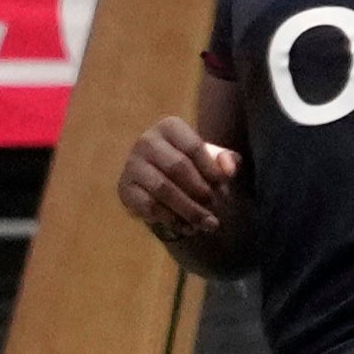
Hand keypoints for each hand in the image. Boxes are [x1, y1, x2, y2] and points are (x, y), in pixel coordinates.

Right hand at [118, 117, 243, 265]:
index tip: (224, 187)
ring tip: (208, 224)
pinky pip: (148, 205)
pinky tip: (186, 226)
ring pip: (162, 188)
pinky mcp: (124, 188)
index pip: (193, 147)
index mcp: (170, 128)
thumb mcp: (212, 159)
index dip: (212, 170)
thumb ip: (226, 161)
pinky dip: (171, 219)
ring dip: (189, 210)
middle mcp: (147, 141)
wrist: (161, 177)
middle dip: (201, 191)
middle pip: (177, 167)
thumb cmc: (193, 165)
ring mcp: (132, 164)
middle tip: (215, 208)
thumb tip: (229, 170)